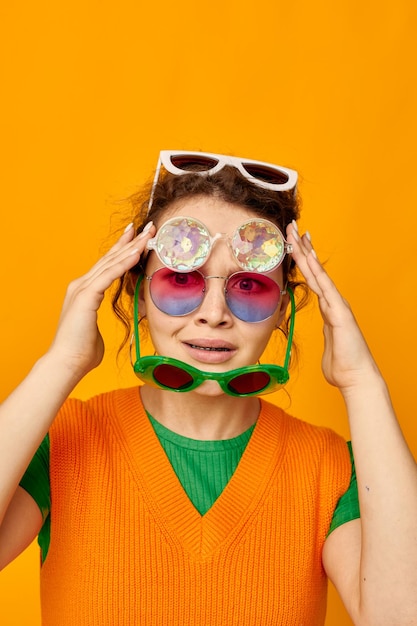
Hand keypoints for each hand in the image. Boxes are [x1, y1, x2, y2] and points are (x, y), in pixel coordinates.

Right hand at [48, 222, 154, 379]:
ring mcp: (82, 288)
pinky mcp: (86, 296)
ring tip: (147, 235)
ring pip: (111, 262)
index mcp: (84, 291)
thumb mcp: (95, 330)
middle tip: (147, 227)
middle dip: (130, 241)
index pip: (106, 265)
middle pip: (110, 258)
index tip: (135, 235)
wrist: (67, 362)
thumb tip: (104, 329)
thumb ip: (100, 323)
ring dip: (131, 247)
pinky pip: (109, 275)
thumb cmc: (81, 352)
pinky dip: (123, 263)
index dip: (121, 249)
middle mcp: (81, 285)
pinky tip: (136, 252)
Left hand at [286, 221, 379, 391]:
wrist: (356, 378)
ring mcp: (337, 305)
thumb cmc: (342, 364)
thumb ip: (326, 332)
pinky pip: (324, 287)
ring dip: (306, 252)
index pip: (313, 278)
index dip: (304, 258)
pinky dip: (315, 271)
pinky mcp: (339, 312)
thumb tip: (324, 329)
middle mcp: (334, 302)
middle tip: (292, 226)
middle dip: (303, 247)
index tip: (294, 242)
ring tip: (295, 233)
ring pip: (318, 273)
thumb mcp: (329, 343)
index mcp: (329, 308)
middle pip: (315, 269)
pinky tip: (307, 257)